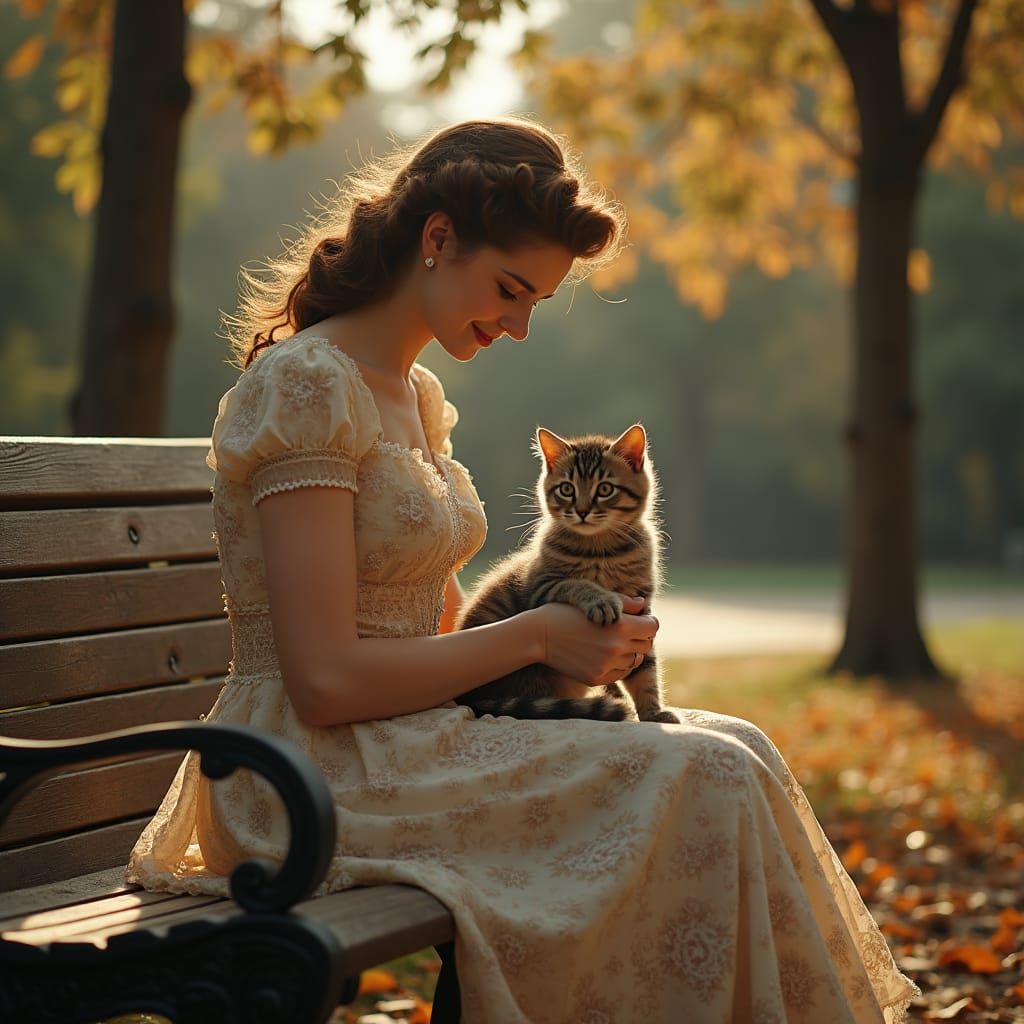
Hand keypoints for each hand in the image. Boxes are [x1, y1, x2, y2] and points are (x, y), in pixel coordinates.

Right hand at [532, 594, 658, 686]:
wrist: (538, 636)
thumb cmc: (565, 613)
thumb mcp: (593, 600)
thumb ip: (623, 603)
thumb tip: (643, 606)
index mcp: (620, 625)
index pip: (653, 627)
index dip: (648, 622)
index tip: (639, 621)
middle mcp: (616, 647)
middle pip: (646, 645)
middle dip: (640, 637)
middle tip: (626, 632)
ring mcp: (607, 665)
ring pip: (635, 661)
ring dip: (629, 652)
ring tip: (613, 643)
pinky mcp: (596, 678)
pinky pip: (620, 674)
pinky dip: (617, 665)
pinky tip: (604, 655)